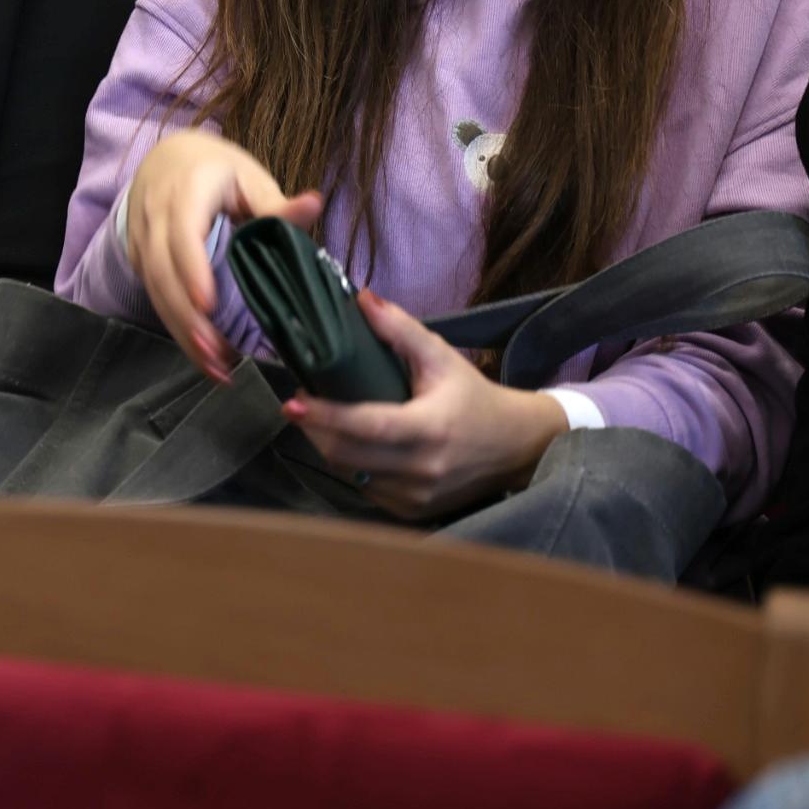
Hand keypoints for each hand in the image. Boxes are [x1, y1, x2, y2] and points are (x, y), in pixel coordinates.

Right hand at [123, 130, 322, 383]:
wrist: (168, 160)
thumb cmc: (217, 170)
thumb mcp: (249, 178)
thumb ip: (276, 204)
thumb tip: (313, 203)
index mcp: (187, 191)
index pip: (183, 234)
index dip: (192, 270)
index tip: (209, 305)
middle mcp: (156, 216)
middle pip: (163, 273)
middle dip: (187, 318)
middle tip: (218, 356)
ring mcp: (143, 240)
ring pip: (155, 292)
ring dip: (182, 333)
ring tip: (216, 368)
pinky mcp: (141, 261)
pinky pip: (155, 297)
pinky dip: (178, 329)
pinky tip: (204, 356)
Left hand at [284, 290, 570, 521]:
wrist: (516, 448)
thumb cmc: (473, 397)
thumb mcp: (441, 358)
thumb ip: (400, 328)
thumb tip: (361, 298)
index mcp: (429, 429)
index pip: (364, 425)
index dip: (324, 415)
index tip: (291, 401)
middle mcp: (422, 469)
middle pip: (346, 455)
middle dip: (315, 429)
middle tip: (301, 403)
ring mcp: (417, 497)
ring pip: (351, 475)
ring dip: (328, 448)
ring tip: (320, 420)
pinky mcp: (413, 511)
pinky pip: (366, 490)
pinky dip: (351, 468)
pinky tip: (348, 445)